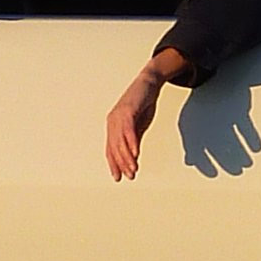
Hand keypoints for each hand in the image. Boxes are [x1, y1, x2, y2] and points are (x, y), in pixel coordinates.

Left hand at [104, 48, 182, 180]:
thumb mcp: (138, 125)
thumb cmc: (142, 103)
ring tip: (133, 169)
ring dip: (127, 157)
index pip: (111, 149)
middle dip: (122, 164)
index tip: (119, 178)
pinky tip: (136, 153)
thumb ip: (134, 139)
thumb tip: (132, 156)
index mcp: (113, 126)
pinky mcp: (127, 110)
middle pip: (115, 148)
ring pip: (120, 141)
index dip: (114, 164)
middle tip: (129, 176)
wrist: (149, 82)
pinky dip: (132, 142)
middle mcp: (112, 121)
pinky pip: (128, 130)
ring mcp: (118, 115)